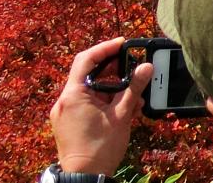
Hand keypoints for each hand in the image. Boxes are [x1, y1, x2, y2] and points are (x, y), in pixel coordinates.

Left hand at [49, 37, 152, 174]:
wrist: (85, 177)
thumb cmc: (100, 148)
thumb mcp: (121, 115)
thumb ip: (134, 88)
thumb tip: (147, 67)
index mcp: (73, 95)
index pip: (86, 59)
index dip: (105, 48)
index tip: (124, 44)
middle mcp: (64, 101)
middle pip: (89, 74)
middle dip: (114, 71)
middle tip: (134, 70)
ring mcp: (65, 113)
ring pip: (90, 90)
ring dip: (112, 89)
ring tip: (134, 97)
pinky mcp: (69, 123)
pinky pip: (87, 103)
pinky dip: (104, 100)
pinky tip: (123, 108)